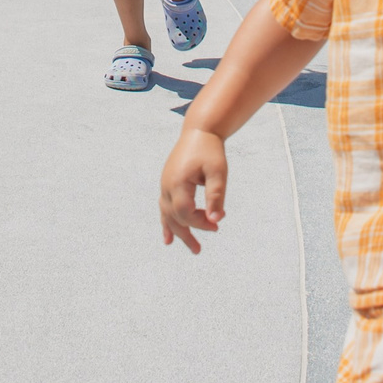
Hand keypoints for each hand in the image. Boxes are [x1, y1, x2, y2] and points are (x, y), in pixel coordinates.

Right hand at [161, 126, 229, 251]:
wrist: (199, 131)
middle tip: (198, 250)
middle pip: (174, 217)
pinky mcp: (167, 184)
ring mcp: (165, 185)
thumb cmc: (210, 151)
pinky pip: (164, 207)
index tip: (217, 224)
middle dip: (187, 234)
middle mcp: (167, 186)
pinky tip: (169, 237)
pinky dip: (167, 222)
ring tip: (189, 248)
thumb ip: (216, 195)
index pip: (186, 213)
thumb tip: (216, 220)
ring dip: (177, 232)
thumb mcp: (218, 172)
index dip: (200, 223)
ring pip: (167, 215)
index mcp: (178, 183)